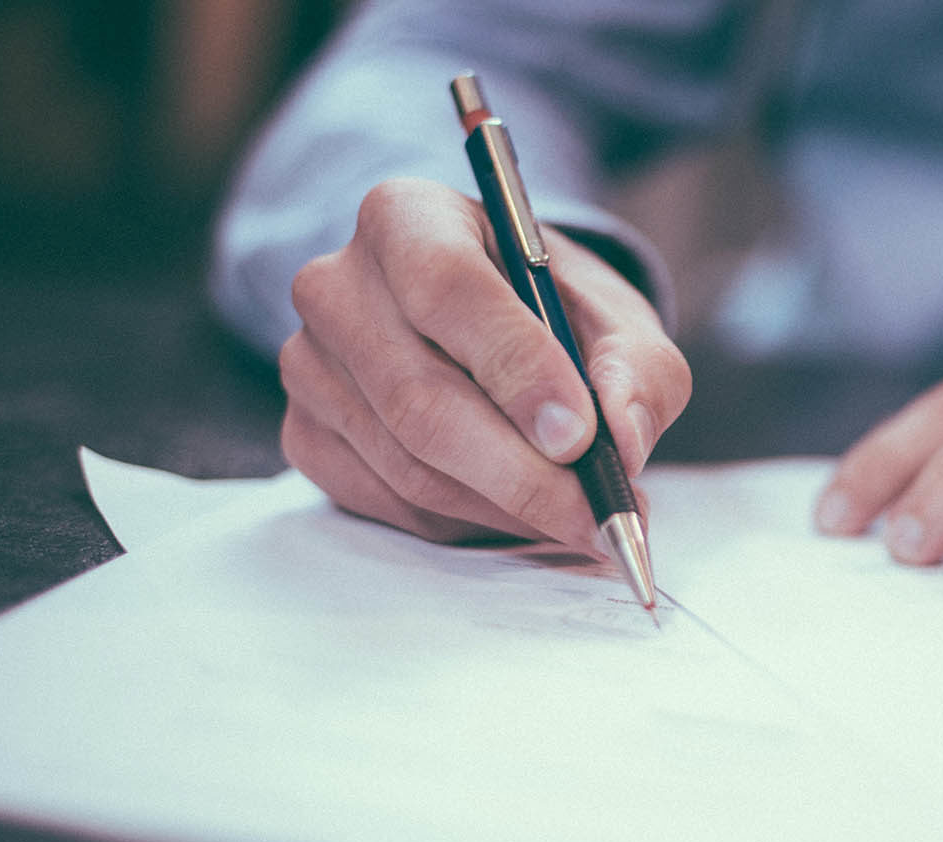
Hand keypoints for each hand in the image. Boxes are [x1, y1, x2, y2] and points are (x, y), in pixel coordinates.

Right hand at [278, 178, 690, 549]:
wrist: (492, 326)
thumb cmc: (553, 311)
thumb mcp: (617, 318)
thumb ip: (637, 369)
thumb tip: (623, 440)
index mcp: (407, 217)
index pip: (447, 289)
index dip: (516, 368)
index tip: (579, 436)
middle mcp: (337, 284)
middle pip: (420, 398)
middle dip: (522, 473)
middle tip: (598, 515)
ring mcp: (309, 364)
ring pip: (408, 465)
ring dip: (506, 507)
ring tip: (579, 517)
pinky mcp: (305, 434)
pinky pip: (389, 502)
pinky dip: (467, 522)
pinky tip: (519, 511)